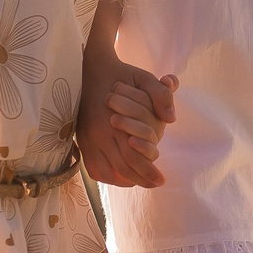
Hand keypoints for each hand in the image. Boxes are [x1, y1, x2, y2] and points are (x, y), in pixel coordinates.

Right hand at [80, 61, 176, 188]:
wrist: (91, 68)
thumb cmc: (122, 74)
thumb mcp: (144, 78)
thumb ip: (160, 95)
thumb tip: (171, 119)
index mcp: (114, 121)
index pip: (133, 155)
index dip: (148, 171)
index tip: (161, 179)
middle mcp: (98, 134)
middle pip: (122, 168)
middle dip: (141, 179)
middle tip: (156, 184)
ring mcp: (88, 140)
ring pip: (107, 172)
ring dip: (124, 180)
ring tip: (140, 181)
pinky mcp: (81, 141)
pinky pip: (94, 168)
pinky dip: (109, 176)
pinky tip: (122, 175)